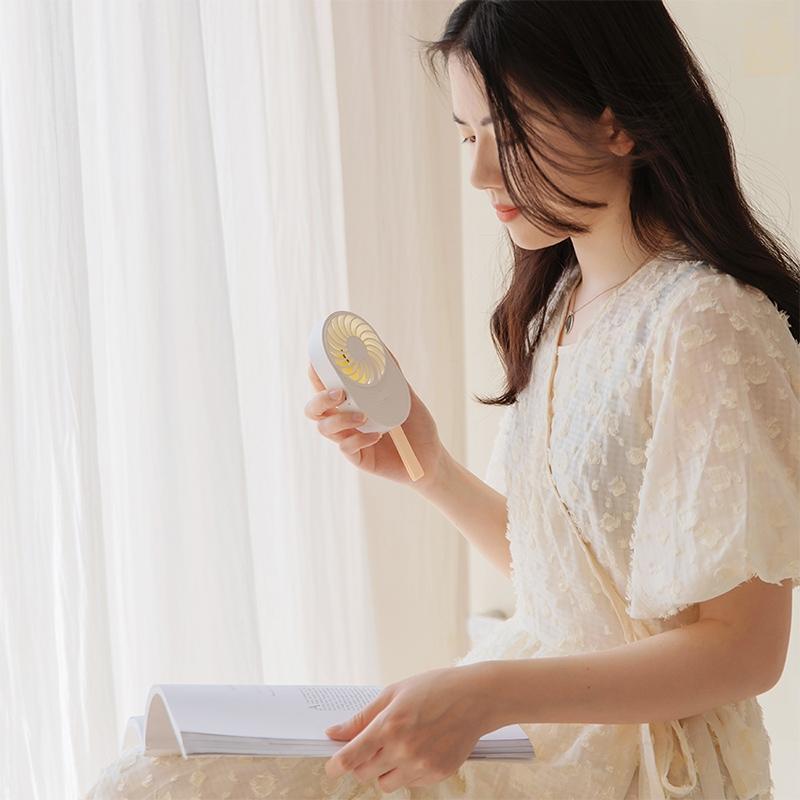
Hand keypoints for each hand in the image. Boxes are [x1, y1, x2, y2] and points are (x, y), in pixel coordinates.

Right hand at [305, 348, 446, 491]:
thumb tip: (381, 347)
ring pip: (324, 428)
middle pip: (314, 409)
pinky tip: (376, 435)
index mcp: (351, 402)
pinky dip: (359, 439)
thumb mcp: (405, 395)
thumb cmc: (416, 424)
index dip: (315, 375)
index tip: (316, 363)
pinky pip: (346, 448)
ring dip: (340, 419)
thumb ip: (392, 374)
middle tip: (339, 394)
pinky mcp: (358, 457)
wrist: (430, 455)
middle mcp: (345, 420)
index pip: (324, 387)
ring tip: (363, 417)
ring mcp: (349, 439)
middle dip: (320, 399)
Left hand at [323, 665, 494, 792]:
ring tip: (401, 745)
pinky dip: (408, 771)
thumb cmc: (434, 689)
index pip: (352, 758)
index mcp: (389, 725)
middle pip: (364, 774)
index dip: (336, 766)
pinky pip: (410, 783)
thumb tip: (334, 733)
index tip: (332, 767)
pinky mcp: (437, 774)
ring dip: (385, 770)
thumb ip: (362, 718)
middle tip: (375, 743)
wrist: (476, 698)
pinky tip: (421, 748)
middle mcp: (404, 749)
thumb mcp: (393, 693)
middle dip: (362, 762)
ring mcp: (422, 765)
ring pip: (386, 784)